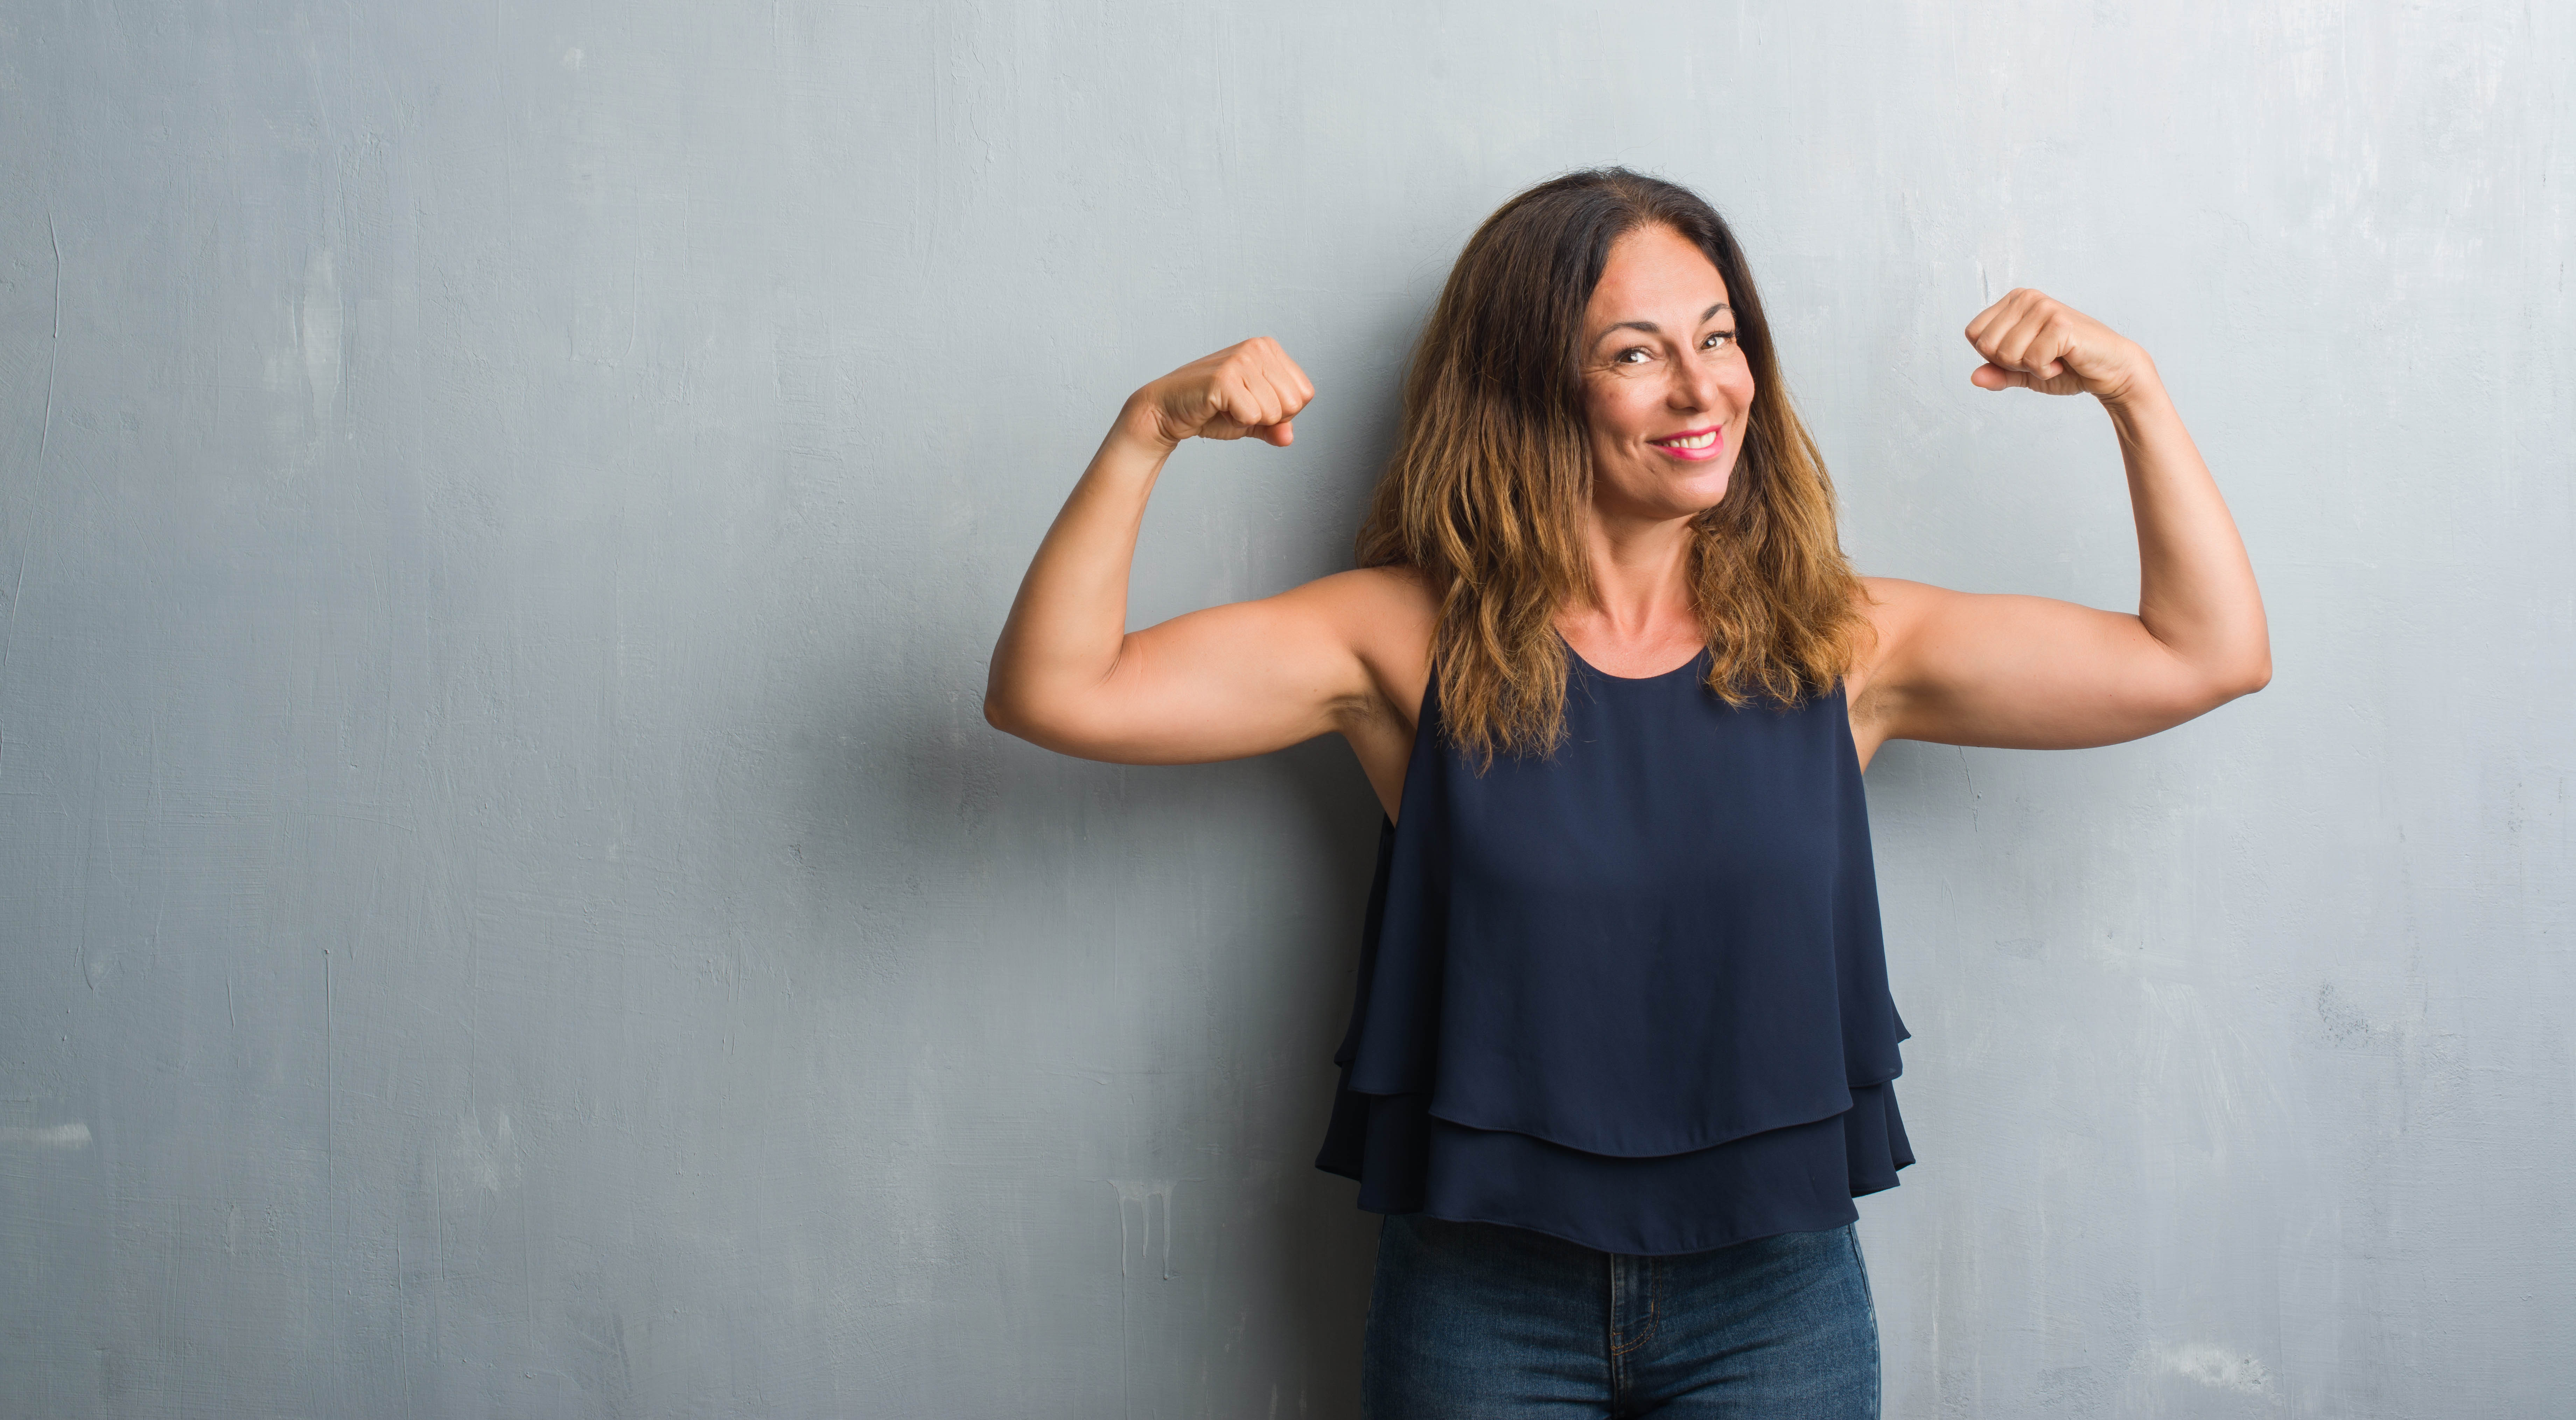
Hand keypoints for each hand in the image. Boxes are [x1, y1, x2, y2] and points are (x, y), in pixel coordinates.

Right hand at [1120, 337, 1315, 450]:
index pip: (1305, 394)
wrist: (1167, 411)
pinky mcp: (1224, 377)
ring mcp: (1240, 360)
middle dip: (1268, 417)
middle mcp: (1257, 347)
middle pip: (1295, 403)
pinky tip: (1217, 409)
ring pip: (1275, 412)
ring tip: (1226, 407)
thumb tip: (1288, 438)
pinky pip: (1252, 416)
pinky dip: (1235, 422)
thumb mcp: (1252, 419)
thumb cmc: (1210, 410)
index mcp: (1269, 349)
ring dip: (1249, 420)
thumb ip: (1276, 426)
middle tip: (1238, 407)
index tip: (1252, 404)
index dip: (1282, 412)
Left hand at [1964, 290, 2150, 403]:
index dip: (1993, 356)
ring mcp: (2044, 307)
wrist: (2109, 370)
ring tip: (2053, 359)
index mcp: (2013, 302)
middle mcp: (2026, 297)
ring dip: (2029, 367)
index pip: (1973, 334)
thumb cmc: (2067, 367)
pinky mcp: (2060, 323)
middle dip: (2009, 363)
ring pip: (2007, 353)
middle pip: (1985, 344)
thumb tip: (1973, 377)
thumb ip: (1997, 373)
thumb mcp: (2024, 372)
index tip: (2023, 355)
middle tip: (2039, 358)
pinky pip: (2032, 360)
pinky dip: (2045, 371)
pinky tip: (2064, 362)